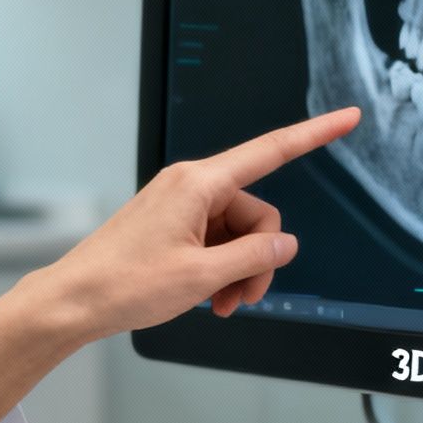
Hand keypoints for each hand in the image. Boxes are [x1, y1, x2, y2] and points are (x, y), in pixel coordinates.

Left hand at [41, 106, 361, 338]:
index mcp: (198, 183)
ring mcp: (180, 206)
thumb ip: (253, 256)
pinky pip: (215, 242)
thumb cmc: (124, 284)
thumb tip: (286, 244)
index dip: (314, 135)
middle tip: (241, 299)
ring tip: (220, 305)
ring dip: (238, 272)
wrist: (74, 301)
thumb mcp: (202, 276)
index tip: (348, 117)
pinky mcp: (172, 225)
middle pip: (256, 214)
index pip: (270, 151)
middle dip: (259, 258)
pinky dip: (220, 271)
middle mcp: (191, 186)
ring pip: (238, 234)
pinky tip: (208, 298)